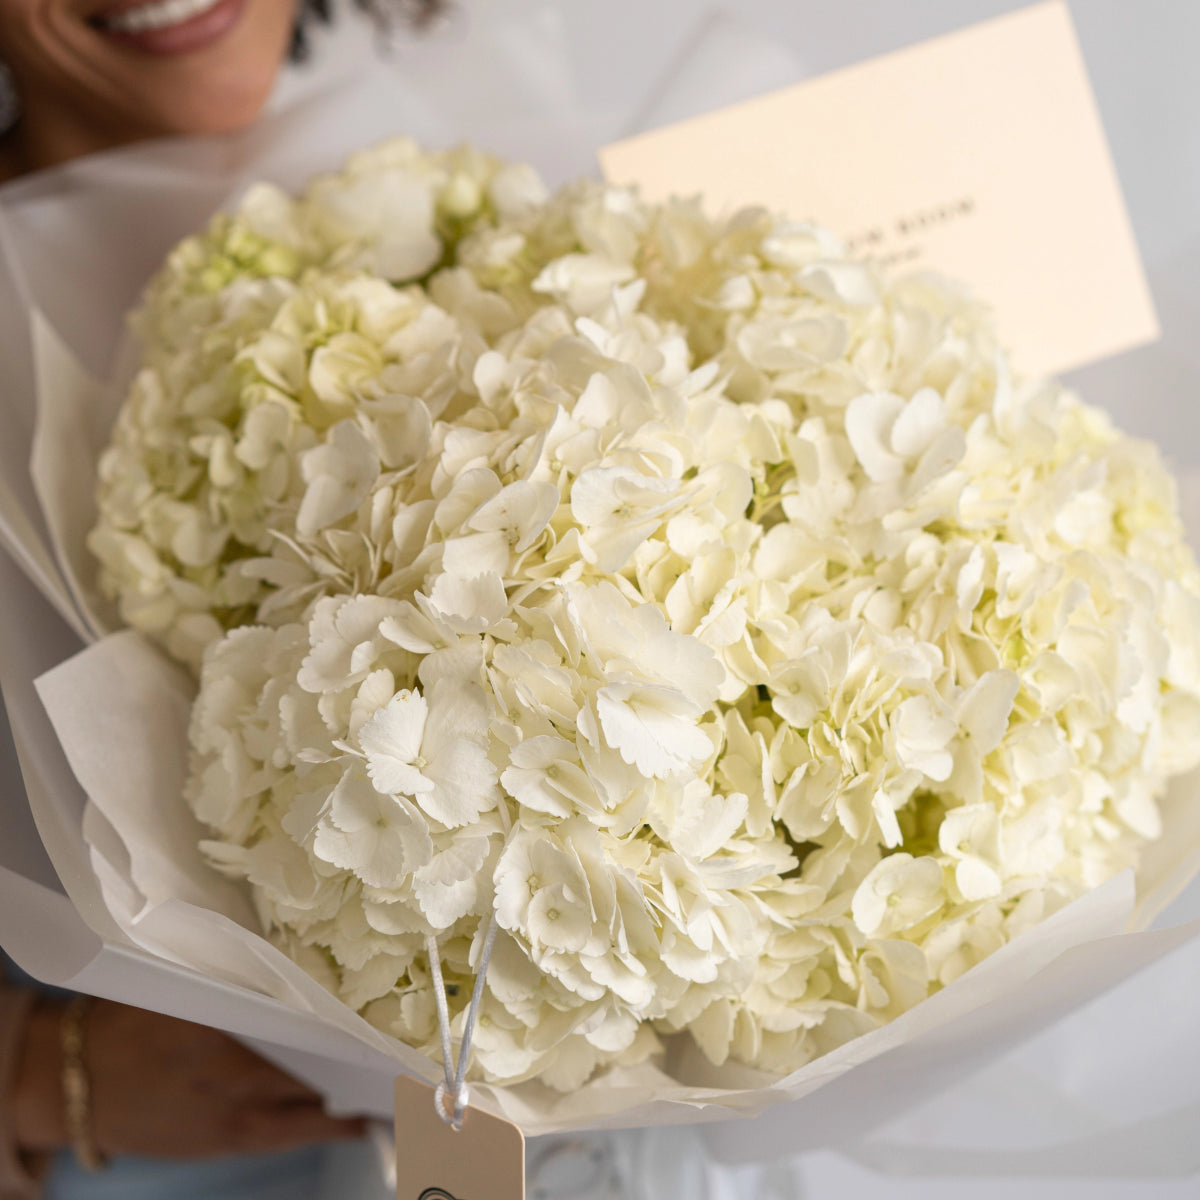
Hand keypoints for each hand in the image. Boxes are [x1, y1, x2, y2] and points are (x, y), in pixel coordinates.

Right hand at [13, 998, 365, 1158]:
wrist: (71, 1078)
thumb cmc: (133, 1019)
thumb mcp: (192, 991)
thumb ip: (250, 989)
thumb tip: (310, 979)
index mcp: (229, 1044)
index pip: (309, 1045)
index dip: (355, 1048)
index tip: (396, 1041)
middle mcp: (234, 1090)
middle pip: (317, 1088)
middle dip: (363, 1081)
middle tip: (413, 1071)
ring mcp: (225, 1125)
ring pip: (305, 1123)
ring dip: (350, 1111)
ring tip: (398, 1096)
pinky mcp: (216, 1146)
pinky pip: (281, 1139)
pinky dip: (319, 1129)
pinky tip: (351, 1122)